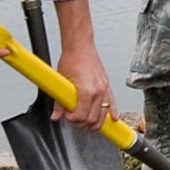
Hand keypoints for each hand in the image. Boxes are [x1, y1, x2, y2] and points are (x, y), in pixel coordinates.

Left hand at [49, 0, 112, 129]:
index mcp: (87, 91)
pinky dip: (112, 113)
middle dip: (82, 123)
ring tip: (87, 123)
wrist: (80, 46)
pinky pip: (112, 104)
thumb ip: (59, 102)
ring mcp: (104, 89)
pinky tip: (112, 119)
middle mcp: (98, 91)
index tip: (67, 116)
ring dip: (95, 122)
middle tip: (74, 120)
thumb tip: (56, 114)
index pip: (81, 117)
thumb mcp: (62, 81)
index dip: (72, 120)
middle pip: (93, 119)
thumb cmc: (72, 59)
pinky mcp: (107, 86)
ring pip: (103, 115)